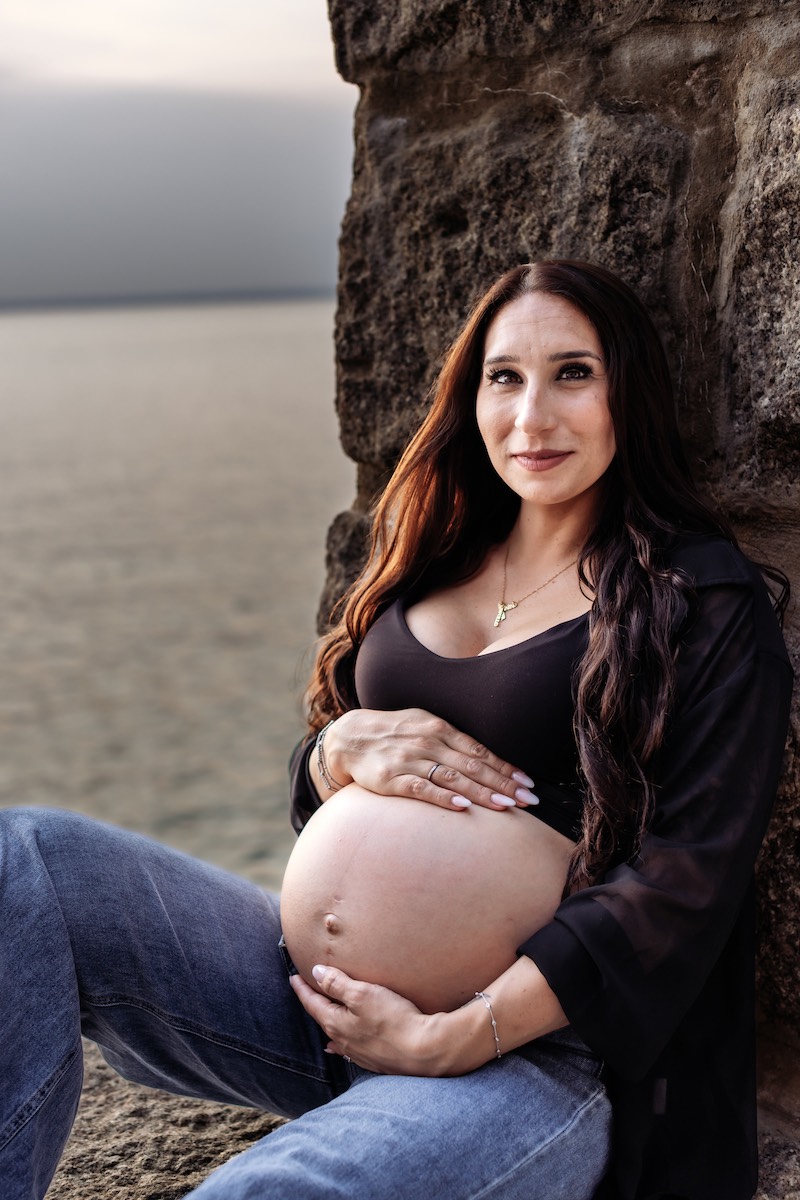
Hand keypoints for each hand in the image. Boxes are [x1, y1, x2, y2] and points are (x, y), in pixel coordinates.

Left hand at [289, 964, 450, 1075]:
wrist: (423, 1052)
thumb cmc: (393, 1019)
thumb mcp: (362, 994)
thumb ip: (337, 983)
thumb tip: (315, 973)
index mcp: (335, 1022)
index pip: (312, 1002)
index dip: (302, 988)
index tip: (293, 977)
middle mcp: (342, 1040)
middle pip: (321, 1017)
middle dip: (313, 1002)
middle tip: (306, 989)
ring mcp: (357, 1052)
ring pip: (334, 1032)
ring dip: (327, 1019)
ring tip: (322, 1012)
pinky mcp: (373, 1059)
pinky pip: (348, 1048)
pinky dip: (339, 1042)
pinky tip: (337, 1047)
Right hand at [321, 708, 536, 811]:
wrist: (350, 738)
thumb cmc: (395, 733)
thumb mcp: (425, 726)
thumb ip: (454, 742)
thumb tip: (489, 760)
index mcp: (439, 729)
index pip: (480, 750)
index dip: (506, 768)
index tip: (528, 783)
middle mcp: (428, 742)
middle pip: (473, 765)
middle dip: (504, 783)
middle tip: (529, 799)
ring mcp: (410, 760)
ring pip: (453, 777)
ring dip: (482, 792)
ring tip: (506, 805)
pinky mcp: (391, 778)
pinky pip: (421, 788)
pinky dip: (442, 796)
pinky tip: (461, 805)